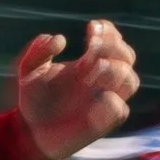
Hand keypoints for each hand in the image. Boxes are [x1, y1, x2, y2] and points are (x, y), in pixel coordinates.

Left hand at [12, 20, 137, 159]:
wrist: (30, 132)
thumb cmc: (34, 99)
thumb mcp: (28, 70)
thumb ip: (38, 50)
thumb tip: (60, 39)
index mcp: (89, 63)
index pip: (114, 41)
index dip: (108, 30)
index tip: (90, 28)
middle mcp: (102, 80)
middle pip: (128, 56)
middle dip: (113, 46)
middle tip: (90, 47)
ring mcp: (105, 101)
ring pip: (131, 81)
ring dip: (114, 70)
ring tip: (89, 70)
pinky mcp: (105, 123)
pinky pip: (119, 109)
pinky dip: (109, 101)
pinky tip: (89, 99)